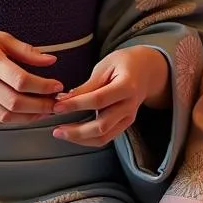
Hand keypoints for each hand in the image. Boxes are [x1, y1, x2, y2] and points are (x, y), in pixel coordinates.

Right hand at [0, 20, 62, 125]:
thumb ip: (26, 51)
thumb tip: (50, 60)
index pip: (22, 80)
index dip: (43, 86)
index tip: (57, 86)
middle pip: (15, 102)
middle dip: (41, 106)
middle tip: (56, 104)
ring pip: (4, 115)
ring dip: (28, 117)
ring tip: (43, 111)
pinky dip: (9, 120)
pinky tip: (22, 114)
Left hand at [51, 45, 170, 146]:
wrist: (146, 70)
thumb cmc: (124, 63)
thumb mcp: (105, 66)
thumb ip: (88, 85)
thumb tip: (65, 99)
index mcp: (127, 86)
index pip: (99, 100)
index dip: (76, 105)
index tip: (57, 106)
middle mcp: (130, 106)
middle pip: (102, 126)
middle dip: (76, 131)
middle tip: (56, 128)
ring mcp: (129, 117)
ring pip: (104, 137)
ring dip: (80, 139)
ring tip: (61, 133)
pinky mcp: (125, 124)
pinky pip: (106, 138)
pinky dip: (88, 139)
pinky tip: (73, 134)